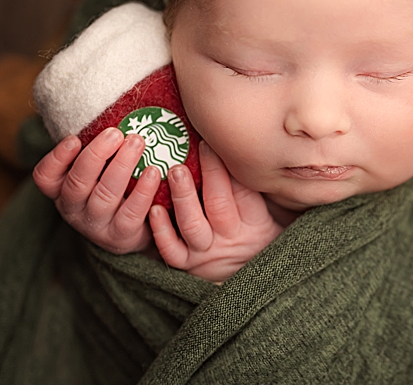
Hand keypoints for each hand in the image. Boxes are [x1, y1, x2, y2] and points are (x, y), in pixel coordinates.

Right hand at [31, 126, 163, 255]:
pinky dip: (142, 192)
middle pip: (77, 183)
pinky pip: (131, 214)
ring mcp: (96, 226)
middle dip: (96, 155)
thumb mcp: (94, 166)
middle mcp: (73, 210)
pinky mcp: (121, 237)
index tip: (74, 138)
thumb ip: (95, 142)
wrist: (132, 228)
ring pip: (104, 196)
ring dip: (122, 166)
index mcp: (60, 189)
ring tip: (137, 142)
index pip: (45, 177)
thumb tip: (110, 96)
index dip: (56, 158)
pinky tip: (154, 171)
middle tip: (116, 133)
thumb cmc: (110, 182)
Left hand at [147, 140, 286, 281]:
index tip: (209, 141)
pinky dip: (162, 232)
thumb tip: (223, 139)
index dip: (223, 167)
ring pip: (192, 226)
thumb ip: (244, 179)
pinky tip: (153, 210)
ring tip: (175, 172)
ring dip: (183, 197)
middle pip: (218, 207)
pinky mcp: (185, 262)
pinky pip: (172, 251)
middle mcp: (228, 237)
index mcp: (252, 221)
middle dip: (208, 176)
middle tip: (198, 149)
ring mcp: (204, 251)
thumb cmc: (251, 228)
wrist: (249, 274)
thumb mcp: (259, 208)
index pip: (242, 192)